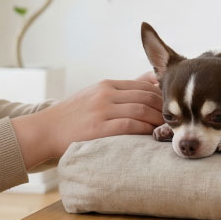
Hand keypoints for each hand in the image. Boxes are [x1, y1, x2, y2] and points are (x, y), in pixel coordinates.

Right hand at [12, 75, 162, 168]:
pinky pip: (129, 125)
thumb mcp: (95, 95)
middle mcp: (105, 94)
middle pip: (146, 96)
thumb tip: (150, 83)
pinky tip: (152, 136)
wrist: (45, 130)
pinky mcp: (98, 128)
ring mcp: (101, 110)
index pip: (143, 85)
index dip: (161, 96)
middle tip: (175, 120)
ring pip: (141, 109)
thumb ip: (120, 91)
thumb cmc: (73, 116)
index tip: (171, 107)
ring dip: (158, 120)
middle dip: (164, 108)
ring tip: (168, 129)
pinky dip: (145, 129)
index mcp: (106, 85)